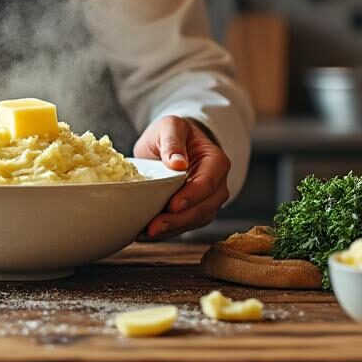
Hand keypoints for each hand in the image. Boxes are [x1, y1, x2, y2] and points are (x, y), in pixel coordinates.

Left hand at [133, 115, 230, 241]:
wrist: (170, 143)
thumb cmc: (172, 133)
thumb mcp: (170, 126)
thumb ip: (173, 141)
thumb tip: (177, 163)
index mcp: (216, 162)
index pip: (208, 183)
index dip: (192, 196)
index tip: (173, 205)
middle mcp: (217, 185)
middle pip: (204, 208)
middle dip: (179, 220)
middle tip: (154, 227)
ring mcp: (207, 200)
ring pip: (194, 221)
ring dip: (171, 230)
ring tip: (146, 233)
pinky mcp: (193, 211)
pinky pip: (183, 225)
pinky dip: (166, 232)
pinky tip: (145, 234)